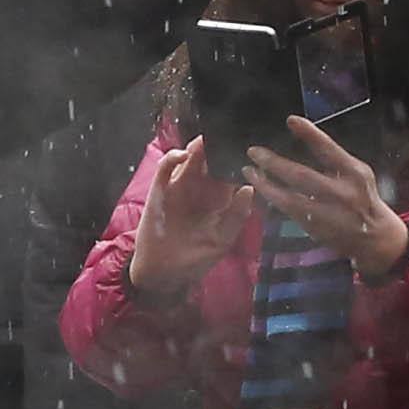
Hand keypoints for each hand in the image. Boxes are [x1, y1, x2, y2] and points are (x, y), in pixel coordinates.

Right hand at [124, 138, 253, 296]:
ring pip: (190, 157)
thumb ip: (236, 216)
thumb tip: (249, 188)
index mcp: (219, 199)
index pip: (230, 171)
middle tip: (227, 134)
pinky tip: (184, 155)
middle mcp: (201, 188)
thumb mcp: (222, 240)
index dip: (238, 158)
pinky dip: (172, 157)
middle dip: (218, 146)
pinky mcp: (159, 189)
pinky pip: (165, 167)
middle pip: (211, 159)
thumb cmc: (196, 259)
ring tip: (208, 139)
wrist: (164, 274)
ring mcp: (179, 186)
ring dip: (197, 146)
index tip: (248, 145)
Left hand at [244, 120, 408, 279]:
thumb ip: (334, 159)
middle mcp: (342, 193)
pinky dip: (273, 200)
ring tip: (249, 171)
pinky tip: (261, 190)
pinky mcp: (317, 229)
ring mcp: (328, 214)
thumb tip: (304, 134)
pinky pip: (289, 212)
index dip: (310, 134)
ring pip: (290, 198)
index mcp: (354, 173)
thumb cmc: (362, 197)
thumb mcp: (357, 173)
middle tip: (254, 151)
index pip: (329, 149)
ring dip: (266, 185)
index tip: (290, 120)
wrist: (376, 238)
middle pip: (302, 175)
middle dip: (274, 163)